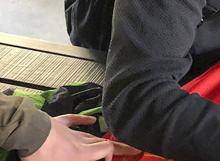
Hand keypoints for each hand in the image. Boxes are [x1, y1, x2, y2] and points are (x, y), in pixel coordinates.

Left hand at [23, 115, 141, 160]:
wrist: (28, 134)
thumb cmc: (42, 156)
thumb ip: (82, 160)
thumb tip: (99, 157)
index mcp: (82, 154)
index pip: (107, 149)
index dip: (113, 153)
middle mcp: (81, 141)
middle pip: (104, 142)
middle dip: (120, 146)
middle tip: (134, 147)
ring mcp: (70, 131)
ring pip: (90, 135)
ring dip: (100, 138)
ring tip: (109, 141)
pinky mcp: (59, 123)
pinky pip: (74, 120)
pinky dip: (83, 120)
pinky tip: (91, 120)